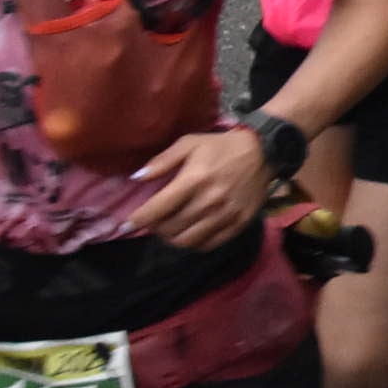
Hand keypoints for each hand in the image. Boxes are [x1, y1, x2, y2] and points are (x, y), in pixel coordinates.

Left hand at [127, 127, 269, 249]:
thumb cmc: (220, 147)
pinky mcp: (238, 223)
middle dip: (156, 228)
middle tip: (154, 221)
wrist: (263, 152)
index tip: (125, 226)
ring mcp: (226, 214)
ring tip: (170, 229)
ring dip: (172, 238)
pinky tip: (190, 233)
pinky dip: (194, 243)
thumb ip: (162, 161)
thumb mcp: (189, 144)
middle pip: (171, 228)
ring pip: (188, 241)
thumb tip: (136, 178)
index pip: (158, 209)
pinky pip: (209, 244)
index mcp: (194, 180)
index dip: (138, 220)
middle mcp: (209, 200)